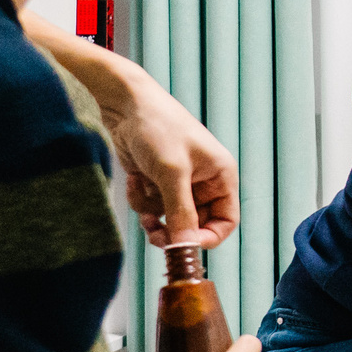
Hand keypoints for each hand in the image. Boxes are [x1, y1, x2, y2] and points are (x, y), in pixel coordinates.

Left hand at [108, 85, 240, 250]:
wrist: (125, 104)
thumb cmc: (158, 127)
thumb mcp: (172, 173)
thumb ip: (181, 212)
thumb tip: (186, 248)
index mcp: (220, 176)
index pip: (225, 221)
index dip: (207, 237)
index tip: (184, 246)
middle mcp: (204, 182)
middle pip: (195, 225)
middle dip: (173, 229)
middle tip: (154, 234)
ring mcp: (179, 183)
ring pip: (169, 219)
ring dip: (151, 212)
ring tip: (140, 192)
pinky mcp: (157, 182)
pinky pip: (152, 207)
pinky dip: (140, 199)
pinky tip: (134, 180)